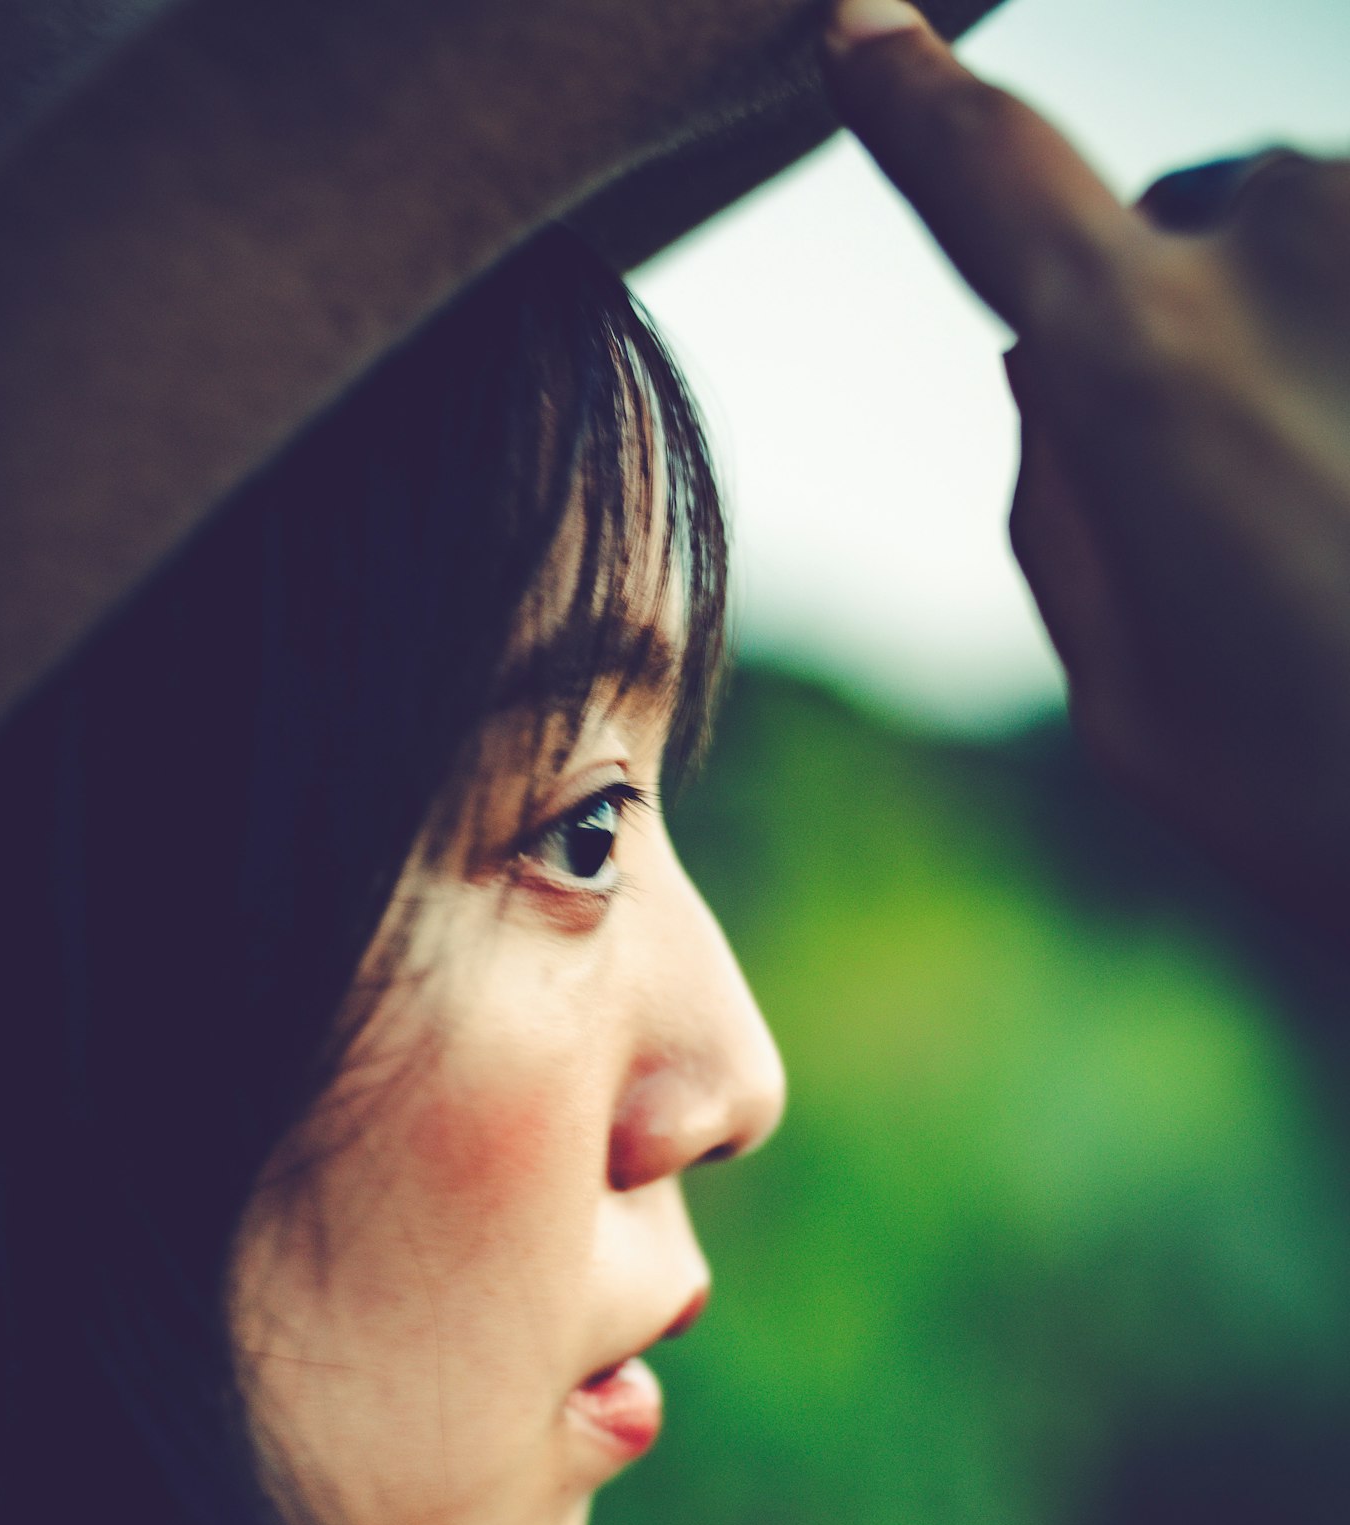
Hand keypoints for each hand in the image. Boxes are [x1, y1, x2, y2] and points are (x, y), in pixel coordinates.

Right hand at [822, 0, 1349, 937]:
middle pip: (1186, 214)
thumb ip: (1059, 519)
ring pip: (1320, 233)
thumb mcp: (1137, 717)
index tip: (862, 27)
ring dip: (1318, 341)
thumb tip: (1038, 366)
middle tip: (1263, 525)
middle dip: (1191, 320)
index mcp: (1141, 363)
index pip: (985, 173)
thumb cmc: (1349, 807)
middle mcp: (1287, 235)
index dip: (910, 96)